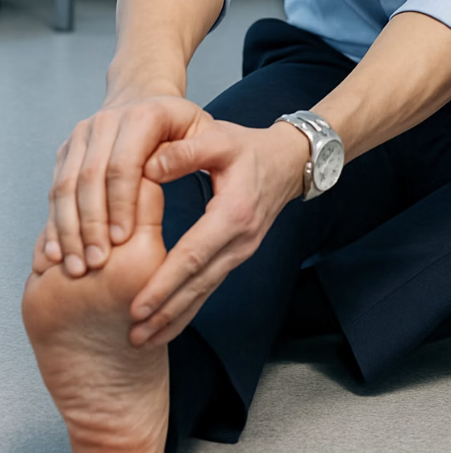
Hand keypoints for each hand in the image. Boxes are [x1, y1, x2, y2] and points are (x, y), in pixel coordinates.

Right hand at [43, 96, 212, 277]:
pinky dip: (55, 223)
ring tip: (76, 266)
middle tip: (96, 263)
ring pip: (65, 185)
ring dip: (68, 229)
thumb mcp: (204, 133)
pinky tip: (56, 253)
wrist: (146, 97)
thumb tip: (157, 172)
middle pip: (89, 177)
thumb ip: (190, 152)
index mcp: (142, 116)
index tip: (122, 240)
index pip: (124, 164)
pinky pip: (55, 188)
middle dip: (91, 224)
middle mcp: (106, 121)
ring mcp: (82, 135)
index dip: (121, 204)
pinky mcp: (67, 149)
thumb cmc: (182, 125)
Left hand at [127, 119, 309, 347]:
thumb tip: (147, 167)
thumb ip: (185, 152)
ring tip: (141, 340)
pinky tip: (167, 323)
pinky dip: (188, 307)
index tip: (136, 306)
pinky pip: (210, 285)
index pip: (193, 255)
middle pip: (198, 284)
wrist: (290, 161)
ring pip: (205, 291)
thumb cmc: (250, 148)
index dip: (164, 283)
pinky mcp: (237, 254)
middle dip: (165, 313)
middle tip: (132, 337)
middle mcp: (240, 240)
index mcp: (233, 213)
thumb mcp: (220, 139)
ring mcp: (241, 250)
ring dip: (174, 317)